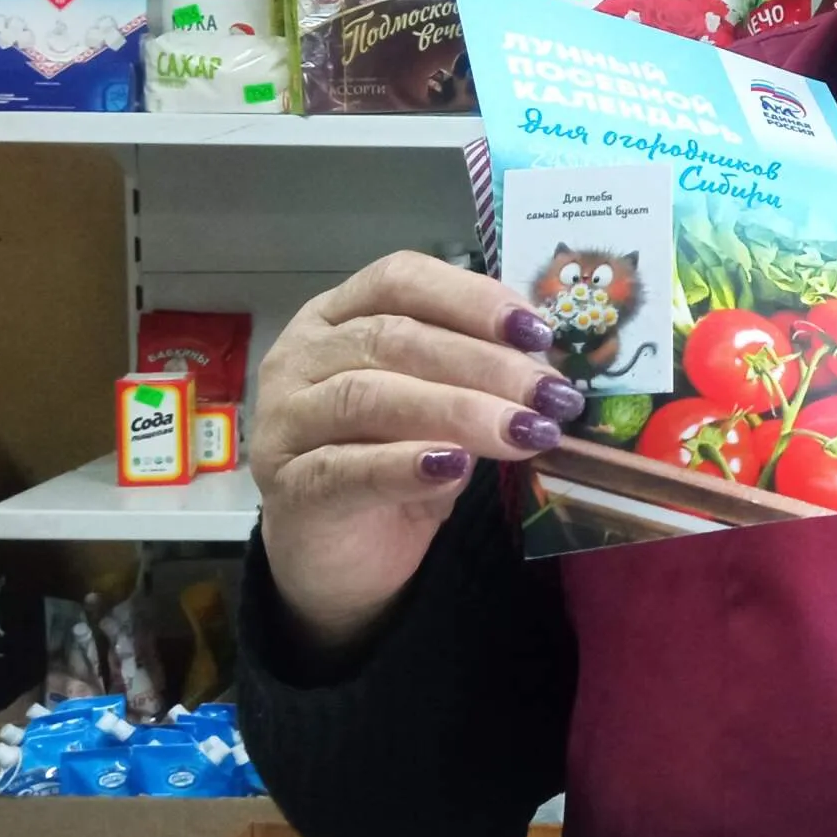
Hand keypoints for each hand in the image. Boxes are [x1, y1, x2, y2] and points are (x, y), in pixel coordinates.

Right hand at [253, 251, 577, 656]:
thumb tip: (547, 369)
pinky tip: (455, 467)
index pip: (400, 279)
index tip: (538, 331)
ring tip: (524, 432)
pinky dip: (406, 464)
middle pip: (394, 337)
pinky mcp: (289, 487)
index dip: (472, 298)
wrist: (343, 558)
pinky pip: (346, 467)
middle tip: (550, 394)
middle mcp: (302, 356)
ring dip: (460, 411)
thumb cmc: (394, 463)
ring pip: (370, 396)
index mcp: (338, 316)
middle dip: (485, 363)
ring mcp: (286, 420)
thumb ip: (474, 377)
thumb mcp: (441, 408)